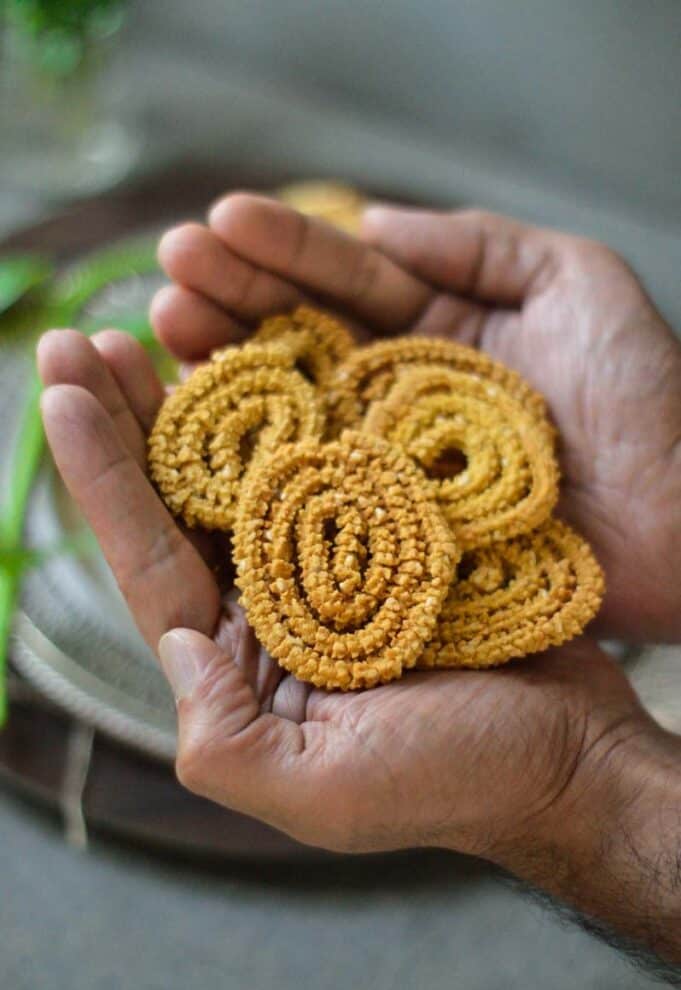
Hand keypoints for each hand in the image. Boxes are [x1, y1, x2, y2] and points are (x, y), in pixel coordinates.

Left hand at [35, 327, 658, 856]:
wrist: (574, 753)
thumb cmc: (459, 781)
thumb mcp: (321, 791)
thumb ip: (222, 739)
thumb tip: (173, 644)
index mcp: (242, 662)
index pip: (151, 560)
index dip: (101, 475)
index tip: (61, 390)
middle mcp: (276, 604)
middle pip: (182, 500)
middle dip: (127, 419)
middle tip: (80, 341)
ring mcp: (336, 562)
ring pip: (249, 466)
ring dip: (199, 396)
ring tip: (154, 323)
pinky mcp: (396, 529)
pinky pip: (333, 456)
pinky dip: (297, 403)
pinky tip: (265, 350)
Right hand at [152, 196, 680, 642]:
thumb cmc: (650, 402)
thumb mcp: (578, 282)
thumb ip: (482, 244)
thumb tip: (379, 217)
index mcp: (443, 332)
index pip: (350, 280)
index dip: (284, 251)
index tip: (216, 225)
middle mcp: (403, 394)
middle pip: (305, 339)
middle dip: (234, 301)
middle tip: (167, 274)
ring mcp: (391, 462)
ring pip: (297, 409)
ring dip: (229, 370)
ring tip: (166, 330)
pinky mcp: (393, 526)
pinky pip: (319, 489)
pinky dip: (262, 462)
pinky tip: (207, 431)